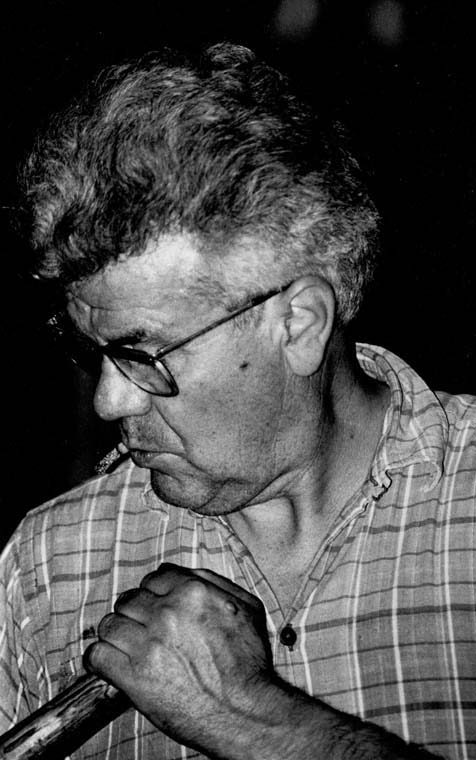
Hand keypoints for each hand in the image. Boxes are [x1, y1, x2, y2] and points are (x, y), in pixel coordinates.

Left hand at [84, 563, 273, 753]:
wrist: (245, 712)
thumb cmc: (249, 666)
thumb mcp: (247, 610)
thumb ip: (217, 584)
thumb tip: (190, 574)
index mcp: (193, 592)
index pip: (154, 578)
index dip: (153, 593)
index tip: (153, 605)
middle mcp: (167, 612)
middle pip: (128, 599)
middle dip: (133, 613)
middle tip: (140, 629)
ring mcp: (147, 643)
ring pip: (109, 624)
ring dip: (115, 635)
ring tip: (124, 646)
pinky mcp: (133, 675)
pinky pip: (97, 655)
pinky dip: (97, 659)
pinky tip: (107, 663)